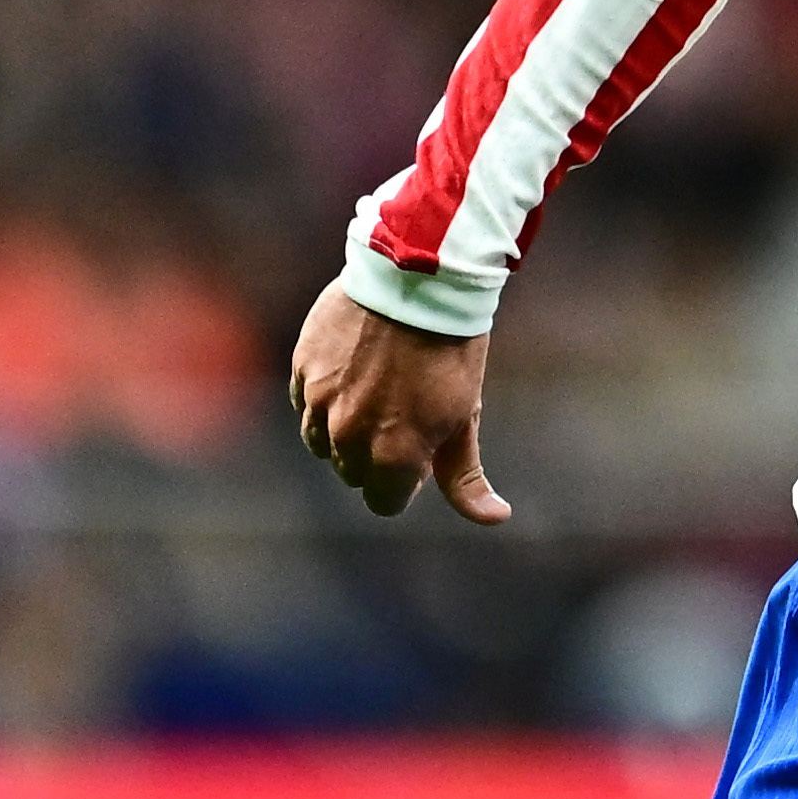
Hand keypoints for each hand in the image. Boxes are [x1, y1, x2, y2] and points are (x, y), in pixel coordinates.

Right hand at [287, 283, 509, 522]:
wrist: (421, 280)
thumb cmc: (452, 350)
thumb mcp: (466, 414)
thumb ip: (466, 475)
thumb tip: (495, 518)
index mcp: (392, 457)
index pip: (384, 501)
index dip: (404, 481)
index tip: (419, 450)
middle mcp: (348, 438)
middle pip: (354, 472)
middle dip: (377, 453)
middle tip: (405, 409)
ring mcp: (320, 404)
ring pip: (323, 441)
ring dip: (346, 427)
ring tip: (381, 385)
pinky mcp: (302, 370)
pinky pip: (306, 403)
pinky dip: (325, 395)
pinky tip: (356, 366)